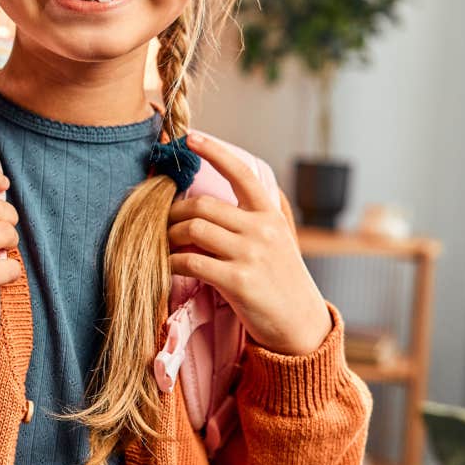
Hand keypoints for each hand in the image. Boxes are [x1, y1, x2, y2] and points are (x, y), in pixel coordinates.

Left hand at [167, 132, 331, 355]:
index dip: (213, 151)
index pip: (240, 173)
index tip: (189, 138)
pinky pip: (191, 261)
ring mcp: (251, 254)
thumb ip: (248, 221)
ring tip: (165, 245)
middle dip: (174, 211)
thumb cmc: (279, 282)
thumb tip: (205, 204)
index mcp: (270, 215)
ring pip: (193, 228)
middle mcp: (262, 229)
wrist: (301, 327)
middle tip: (163, 222)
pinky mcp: (238, 281)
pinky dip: (172, 261)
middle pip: (202, 204)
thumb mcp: (275, 242)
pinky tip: (169, 266)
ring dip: (169, 236)